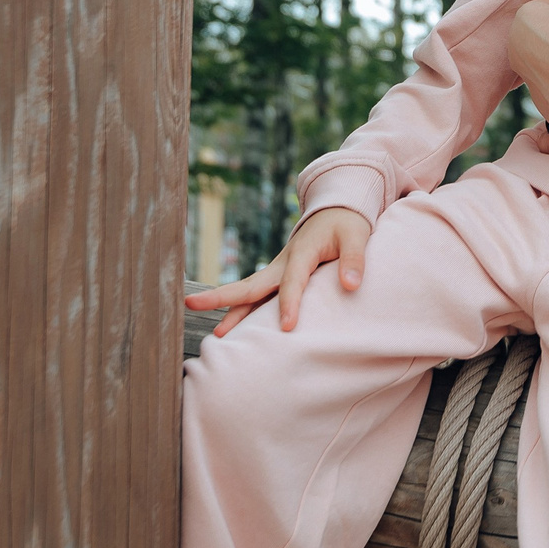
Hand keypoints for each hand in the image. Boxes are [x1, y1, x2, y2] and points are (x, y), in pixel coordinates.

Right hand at [184, 207, 372, 337]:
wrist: (335, 211)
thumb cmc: (346, 224)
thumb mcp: (356, 236)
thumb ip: (354, 260)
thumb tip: (350, 285)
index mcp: (302, 253)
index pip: (293, 281)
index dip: (289, 303)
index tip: (286, 327)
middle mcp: (282, 263)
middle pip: (250, 284)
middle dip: (222, 297)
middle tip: (192, 304)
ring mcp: (277, 271)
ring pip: (249, 293)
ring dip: (230, 310)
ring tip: (215, 336)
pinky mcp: (278, 278)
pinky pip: (258, 297)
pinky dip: (244, 312)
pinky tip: (234, 331)